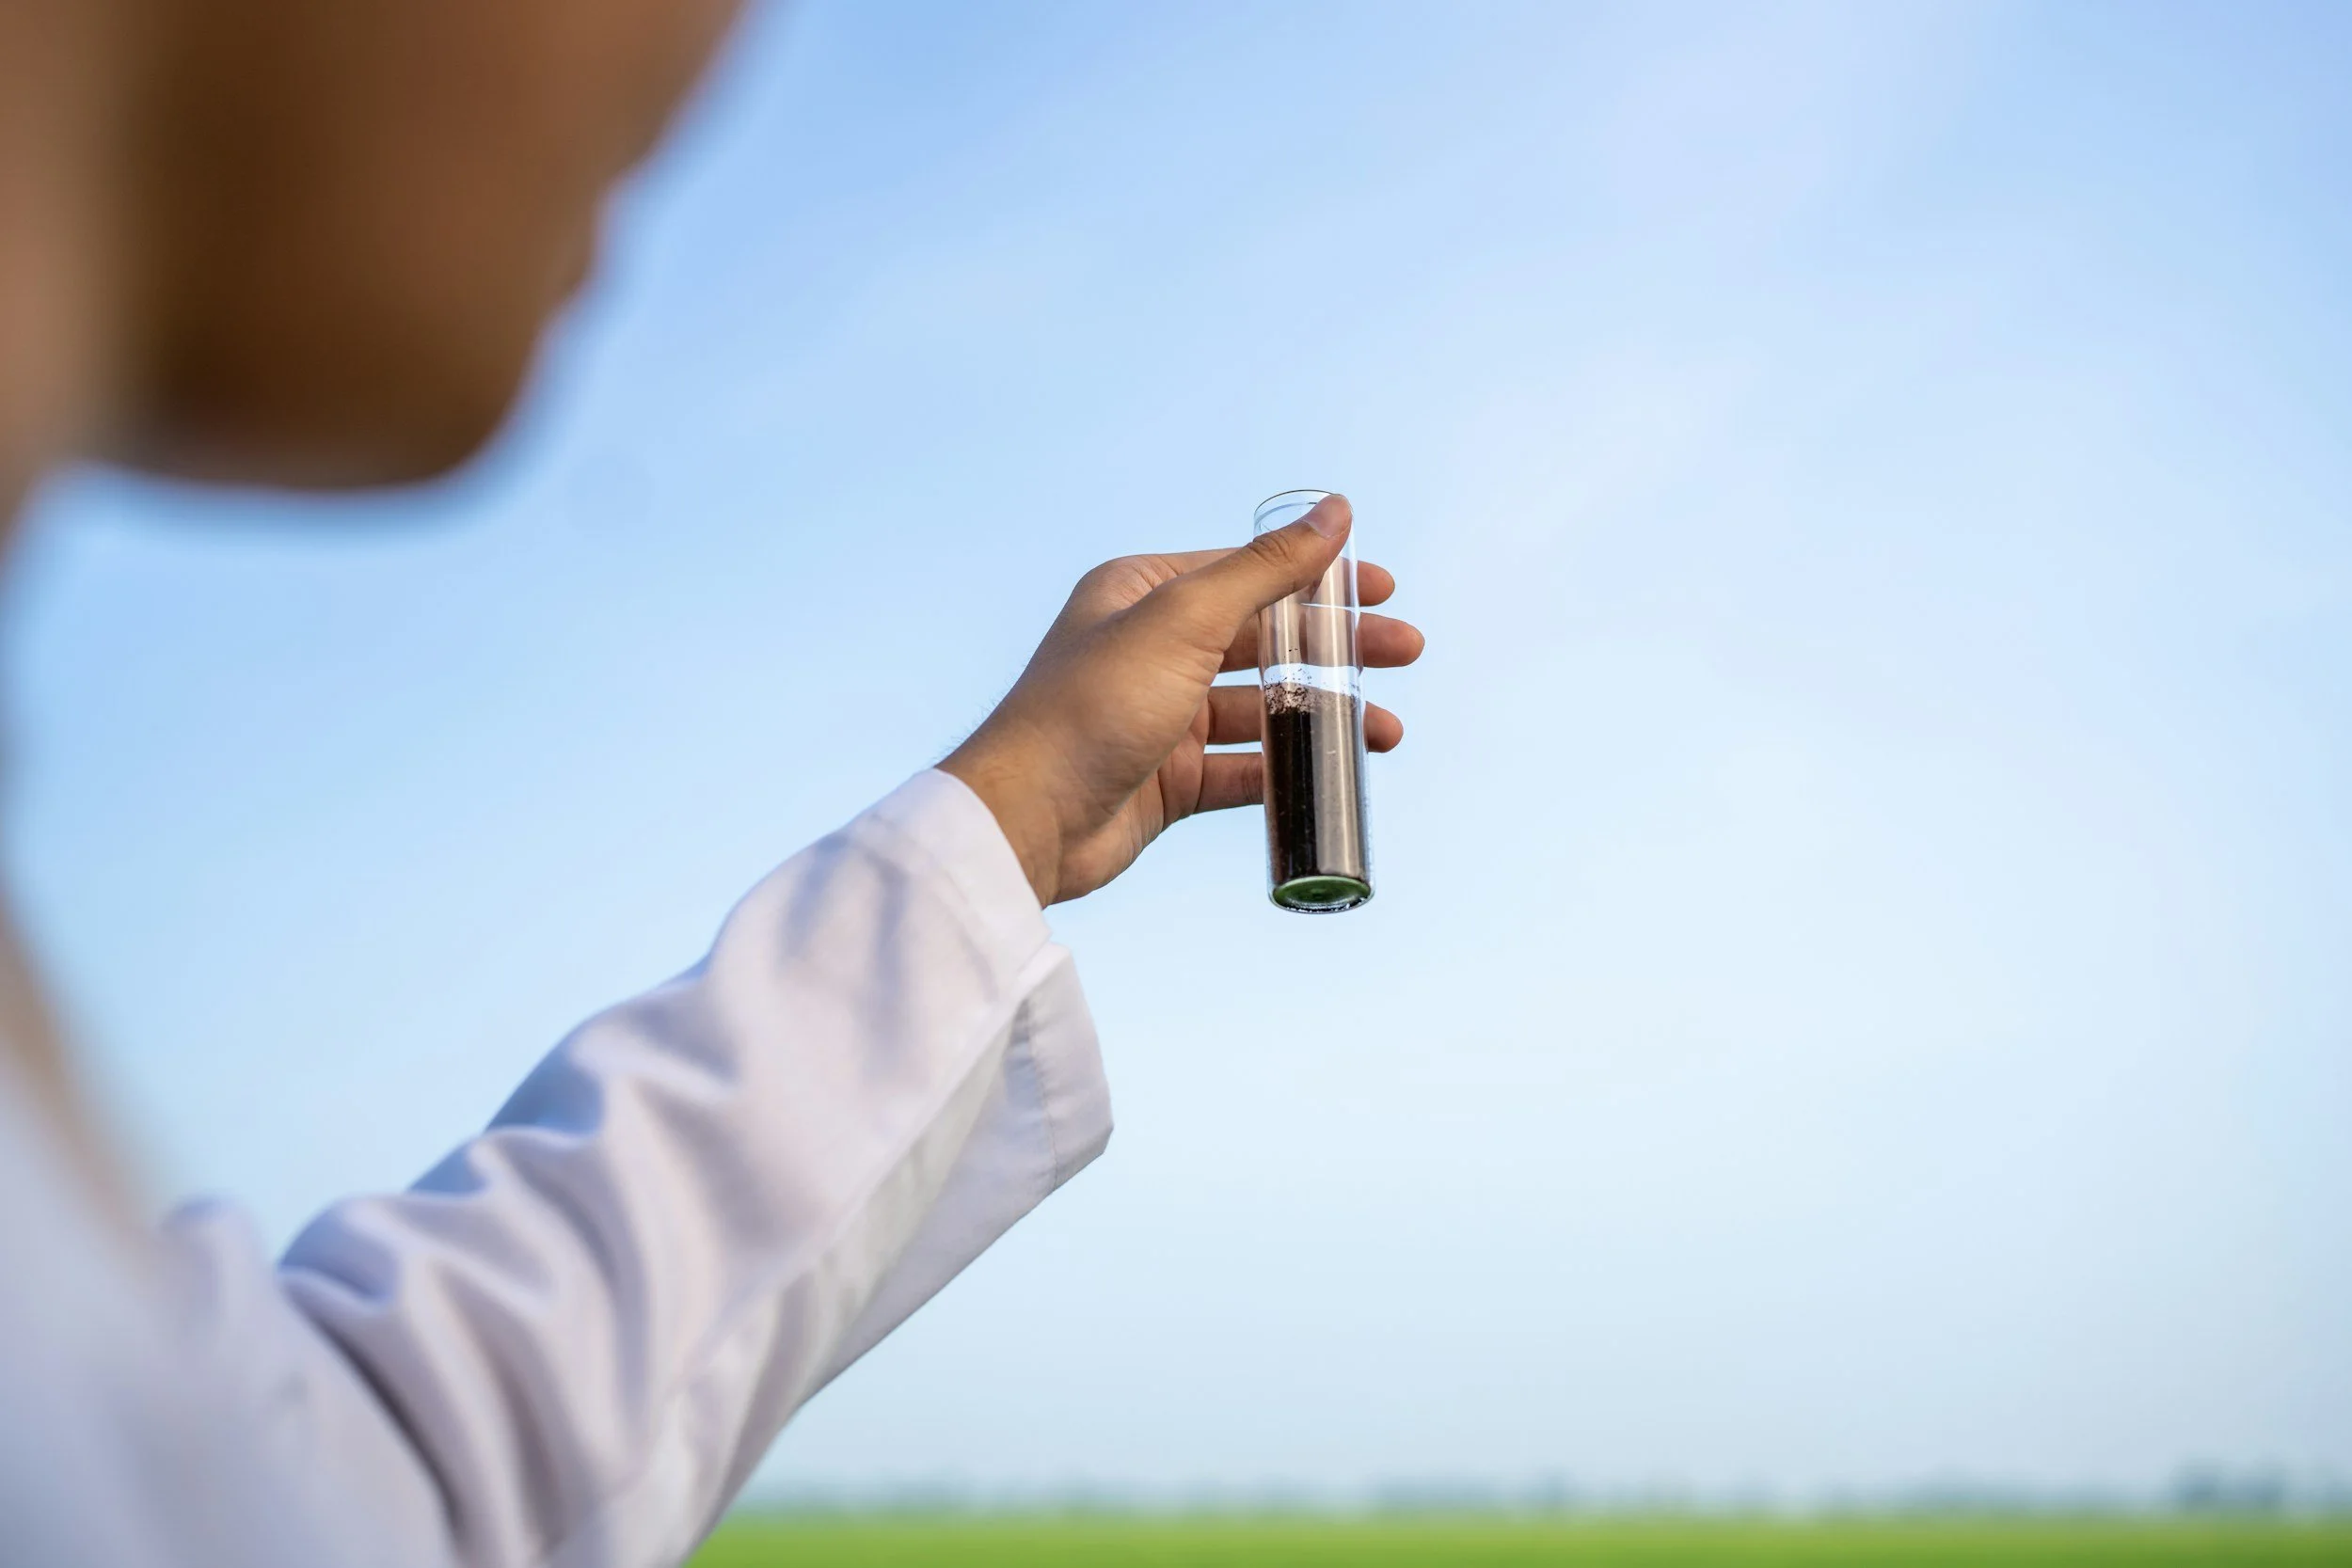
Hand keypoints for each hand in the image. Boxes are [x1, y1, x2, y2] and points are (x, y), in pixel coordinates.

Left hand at [940, 494, 1424, 905]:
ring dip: (1323, 715)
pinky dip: (1289, 769)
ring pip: (1260, 708)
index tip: (1382, 587)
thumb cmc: (1092, 706)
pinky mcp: (1167, 779)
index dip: (1318, 576)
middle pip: (1264, 639)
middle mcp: (1150, 648)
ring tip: (1383, 732)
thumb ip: (1267, 568)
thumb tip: (1336, 511)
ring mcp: (1160, 716)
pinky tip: (1334, 771)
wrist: (1031, 816)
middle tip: (1405, 652)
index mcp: (1142, 592)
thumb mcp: (1187, 620)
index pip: (1247, 571)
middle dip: (1337, 648)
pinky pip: (1242, 768)